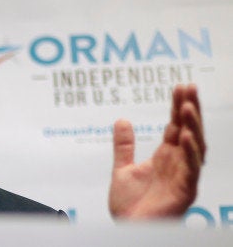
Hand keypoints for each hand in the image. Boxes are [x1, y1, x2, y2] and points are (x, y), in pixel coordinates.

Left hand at [109, 84, 205, 218]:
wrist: (129, 229)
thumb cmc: (129, 205)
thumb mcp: (122, 169)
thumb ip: (124, 146)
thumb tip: (121, 120)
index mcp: (165, 158)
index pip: (175, 126)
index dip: (178, 107)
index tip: (179, 87)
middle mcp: (178, 164)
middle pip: (188, 131)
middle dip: (190, 109)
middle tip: (189, 86)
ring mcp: (183, 177)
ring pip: (194, 147)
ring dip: (192, 126)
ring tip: (187, 106)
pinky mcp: (184, 192)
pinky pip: (191, 170)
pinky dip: (190, 152)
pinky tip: (184, 136)